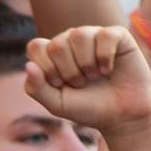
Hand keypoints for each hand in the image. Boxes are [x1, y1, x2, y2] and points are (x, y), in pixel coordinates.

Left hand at [24, 25, 150, 137]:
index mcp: (53, 53)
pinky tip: (109, 69)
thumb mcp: (57, 104)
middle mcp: (71, 40)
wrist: (121, 116)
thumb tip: (28, 66)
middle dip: (69, 72)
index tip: (60, 84)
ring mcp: (93, 35)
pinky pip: (105, 35)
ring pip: (79, 35)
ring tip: (95, 76)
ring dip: (86, 64)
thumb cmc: (88, 108)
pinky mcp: (116, 35)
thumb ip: (37, 88)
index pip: (36, 47)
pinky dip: (105, 57)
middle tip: (82, 83)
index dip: (46, 68)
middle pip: (58, 44)